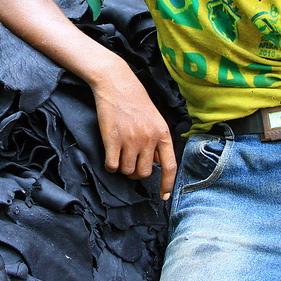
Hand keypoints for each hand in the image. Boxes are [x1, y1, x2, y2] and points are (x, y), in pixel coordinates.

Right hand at [91, 68, 177, 199]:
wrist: (116, 83)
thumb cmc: (136, 101)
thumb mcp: (155, 120)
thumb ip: (157, 142)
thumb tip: (156, 163)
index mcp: (163, 134)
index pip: (170, 166)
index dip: (167, 185)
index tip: (164, 196)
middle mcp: (149, 139)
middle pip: (145, 173)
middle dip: (137, 172)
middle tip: (131, 162)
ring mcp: (131, 140)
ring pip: (127, 171)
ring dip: (123, 168)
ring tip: (120, 154)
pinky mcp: (113, 139)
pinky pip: (112, 166)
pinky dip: (111, 165)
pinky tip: (111, 155)